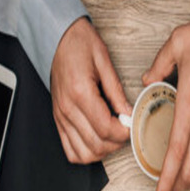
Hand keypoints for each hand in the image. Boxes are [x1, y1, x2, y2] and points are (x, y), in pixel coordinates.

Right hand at [50, 17, 130, 162]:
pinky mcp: (58, 120)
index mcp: (80, 92)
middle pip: (96, 144)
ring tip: (113, 137)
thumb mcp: (104, 62)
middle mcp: (67, 108)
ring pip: (83, 153)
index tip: (132, 126)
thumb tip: (129, 114)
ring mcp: (60, 116)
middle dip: (117, 143)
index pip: (105, 129)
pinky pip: (70, 150)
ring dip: (103, 151)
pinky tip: (98, 142)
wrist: (56, 37)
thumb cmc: (78, 44)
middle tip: (126, 130)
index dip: (124, 133)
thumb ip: (117, 93)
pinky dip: (86, 153)